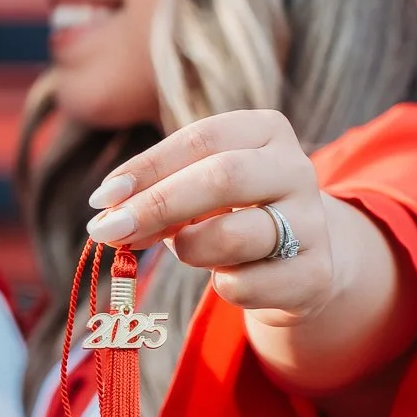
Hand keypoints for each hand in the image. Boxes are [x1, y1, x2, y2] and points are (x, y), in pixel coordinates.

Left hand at [85, 109, 416, 416]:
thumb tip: (108, 216)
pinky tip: (228, 277)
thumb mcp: (202, 189)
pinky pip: (245, 285)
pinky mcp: (314, 275)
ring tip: (184, 250)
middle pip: (222, 177)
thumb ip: (161, 192)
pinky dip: (221, 286)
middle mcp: (297, 169)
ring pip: (233, 235)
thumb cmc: (236, 214)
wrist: (303, 262)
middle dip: (156, 205)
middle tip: (107, 231)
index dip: (147, 167)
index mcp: (268, 131)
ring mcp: (312, 223)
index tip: (102, 198)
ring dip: (189, 249)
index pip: (201, 139)